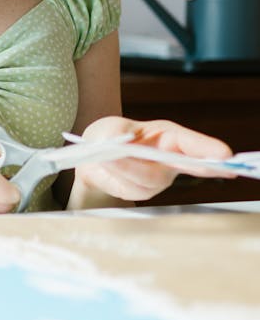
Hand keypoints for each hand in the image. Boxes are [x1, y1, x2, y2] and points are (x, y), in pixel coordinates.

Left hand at [71, 116, 233, 204]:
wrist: (93, 159)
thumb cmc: (110, 137)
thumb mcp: (110, 127)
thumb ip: (115, 133)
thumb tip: (120, 141)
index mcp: (168, 136)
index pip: (190, 143)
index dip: (206, 148)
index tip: (223, 154)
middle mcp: (169, 159)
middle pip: (191, 165)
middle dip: (207, 166)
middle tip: (225, 167)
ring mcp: (159, 178)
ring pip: (150, 178)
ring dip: (128, 167)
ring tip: (108, 156)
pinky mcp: (143, 192)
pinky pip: (132, 187)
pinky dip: (118, 174)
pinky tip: (107, 165)